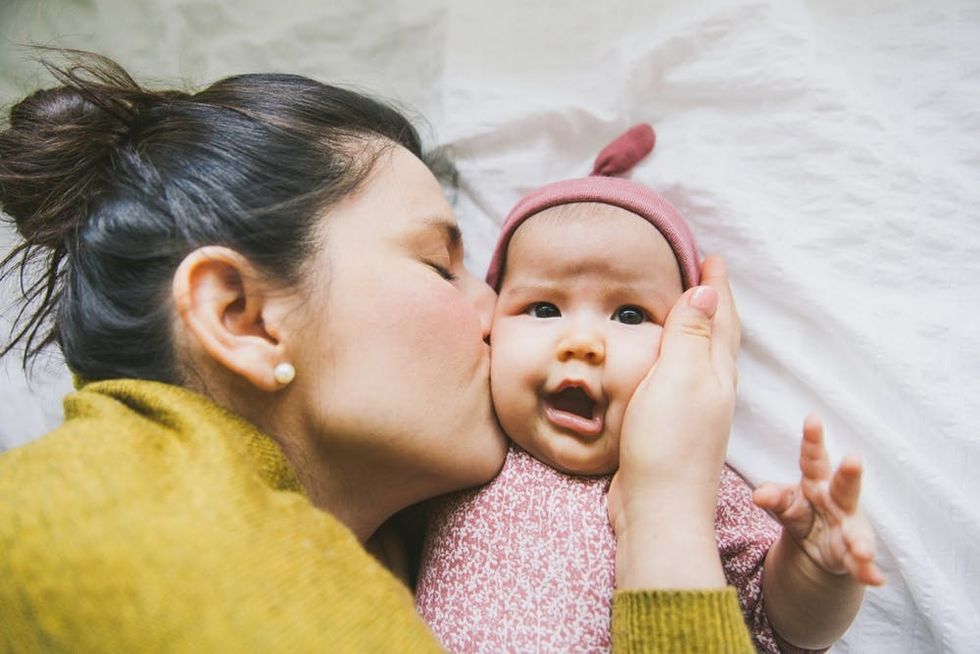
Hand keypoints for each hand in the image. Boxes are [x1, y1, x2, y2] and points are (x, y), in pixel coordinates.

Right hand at [608, 256, 740, 588]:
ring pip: (699, 359)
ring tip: (681, 310)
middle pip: (717, 337)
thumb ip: (690, 335)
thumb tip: (706, 291)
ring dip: (695, 330)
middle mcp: (711, 391)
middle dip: (712, 304)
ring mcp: (693, 413)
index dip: (717, 288)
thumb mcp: (680, 378)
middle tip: (700, 275)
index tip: (711, 258)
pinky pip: (678, 381)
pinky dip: (674, 360)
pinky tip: (661, 366)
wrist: (659, 510)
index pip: (721, 319)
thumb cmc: (669, 444)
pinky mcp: (672, 431)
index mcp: (716, 374)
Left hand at [753, 415, 884, 585]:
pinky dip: (867, 572)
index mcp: (817, 481)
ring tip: (863, 550)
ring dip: (861, 540)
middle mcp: (837, 501)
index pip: (812, 457)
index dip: (812, 439)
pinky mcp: (852, 555)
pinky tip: (875, 578)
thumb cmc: (802, 510)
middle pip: (844, 486)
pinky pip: (860, 565)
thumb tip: (758, 495)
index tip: (811, 418)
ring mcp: (848, 528)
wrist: (818, 545)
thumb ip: (773, 496)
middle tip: (852, 460)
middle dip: (849, 473)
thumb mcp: (785, 502)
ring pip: (856, 531)